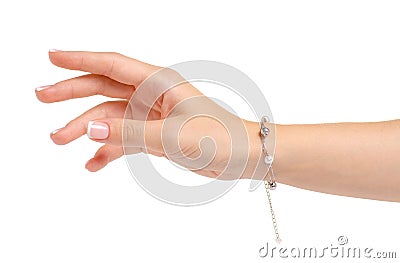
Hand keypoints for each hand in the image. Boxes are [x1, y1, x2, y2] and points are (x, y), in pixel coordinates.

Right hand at [36, 51, 262, 179]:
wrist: (242, 155)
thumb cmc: (219, 137)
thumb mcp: (171, 136)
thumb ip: (130, 133)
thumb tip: (90, 128)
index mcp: (158, 83)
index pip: (112, 65)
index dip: (80, 60)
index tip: (52, 57)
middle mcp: (152, 95)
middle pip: (104, 87)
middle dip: (72, 92)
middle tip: (41, 96)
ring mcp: (152, 116)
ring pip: (111, 116)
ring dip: (86, 127)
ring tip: (59, 140)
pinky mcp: (155, 135)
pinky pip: (124, 139)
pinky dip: (108, 149)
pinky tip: (93, 163)